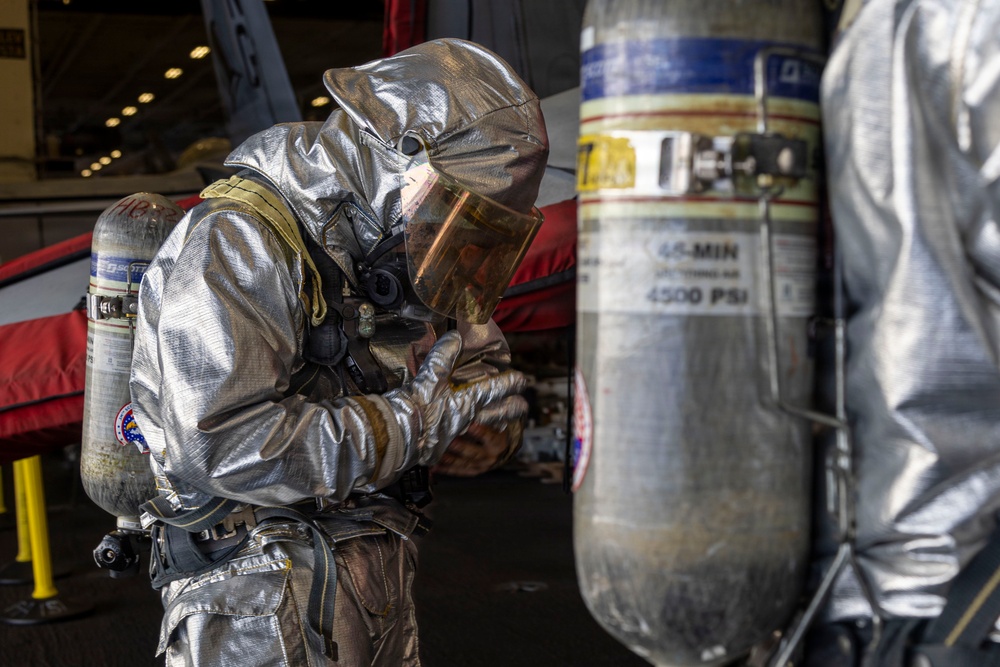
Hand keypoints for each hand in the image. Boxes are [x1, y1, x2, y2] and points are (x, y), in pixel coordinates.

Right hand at [386, 331, 527, 466]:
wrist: (398, 434)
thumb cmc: (417, 405)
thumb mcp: (430, 375)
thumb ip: (444, 354)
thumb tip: (455, 336)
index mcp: (468, 401)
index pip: (495, 389)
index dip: (511, 383)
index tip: (523, 379)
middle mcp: (469, 418)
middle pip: (499, 414)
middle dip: (513, 410)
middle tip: (523, 407)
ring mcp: (459, 433)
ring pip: (486, 427)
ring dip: (497, 422)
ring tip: (503, 420)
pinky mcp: (445, 444)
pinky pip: (468, 437)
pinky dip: (475, 432)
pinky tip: (472, 431)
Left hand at [432, 422, 516, 476]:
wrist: (502, 450)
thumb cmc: (495, 431)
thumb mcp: (495, 423)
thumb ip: (483, 416)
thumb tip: (467, 402)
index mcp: (498, 442)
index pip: (490, 437)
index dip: (480, 432)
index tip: (471, 425)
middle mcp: (490, 456)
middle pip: (475, 453)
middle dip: (461, 447)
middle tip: (450, 441)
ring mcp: (481, 466)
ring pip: (464, 463)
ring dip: (450, 460)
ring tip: (437, 455)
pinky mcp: (473, 471)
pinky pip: (459, 472)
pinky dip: (446, 470)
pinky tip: (434, 467)